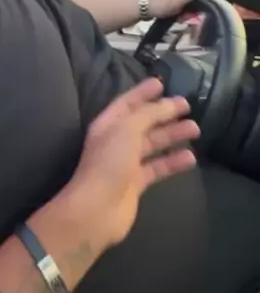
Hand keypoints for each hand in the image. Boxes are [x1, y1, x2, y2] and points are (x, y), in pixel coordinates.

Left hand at [62, 79, 198, 253]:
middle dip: (164, 113)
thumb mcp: (127, 129)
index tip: (162, 83)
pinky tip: (190, 158)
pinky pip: (158, 167)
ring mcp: (126, 163)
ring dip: (173, 136)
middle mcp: (116, 141)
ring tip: (196, 129)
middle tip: (188, 106)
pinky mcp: (136, 183)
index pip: (127, 103)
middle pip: (144, 122)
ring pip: (153, 144)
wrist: (96, 209)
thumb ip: (148, 114)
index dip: (143, 92)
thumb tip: (167, 104)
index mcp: (108, 124)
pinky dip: (173, 162)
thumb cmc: (108, 163)